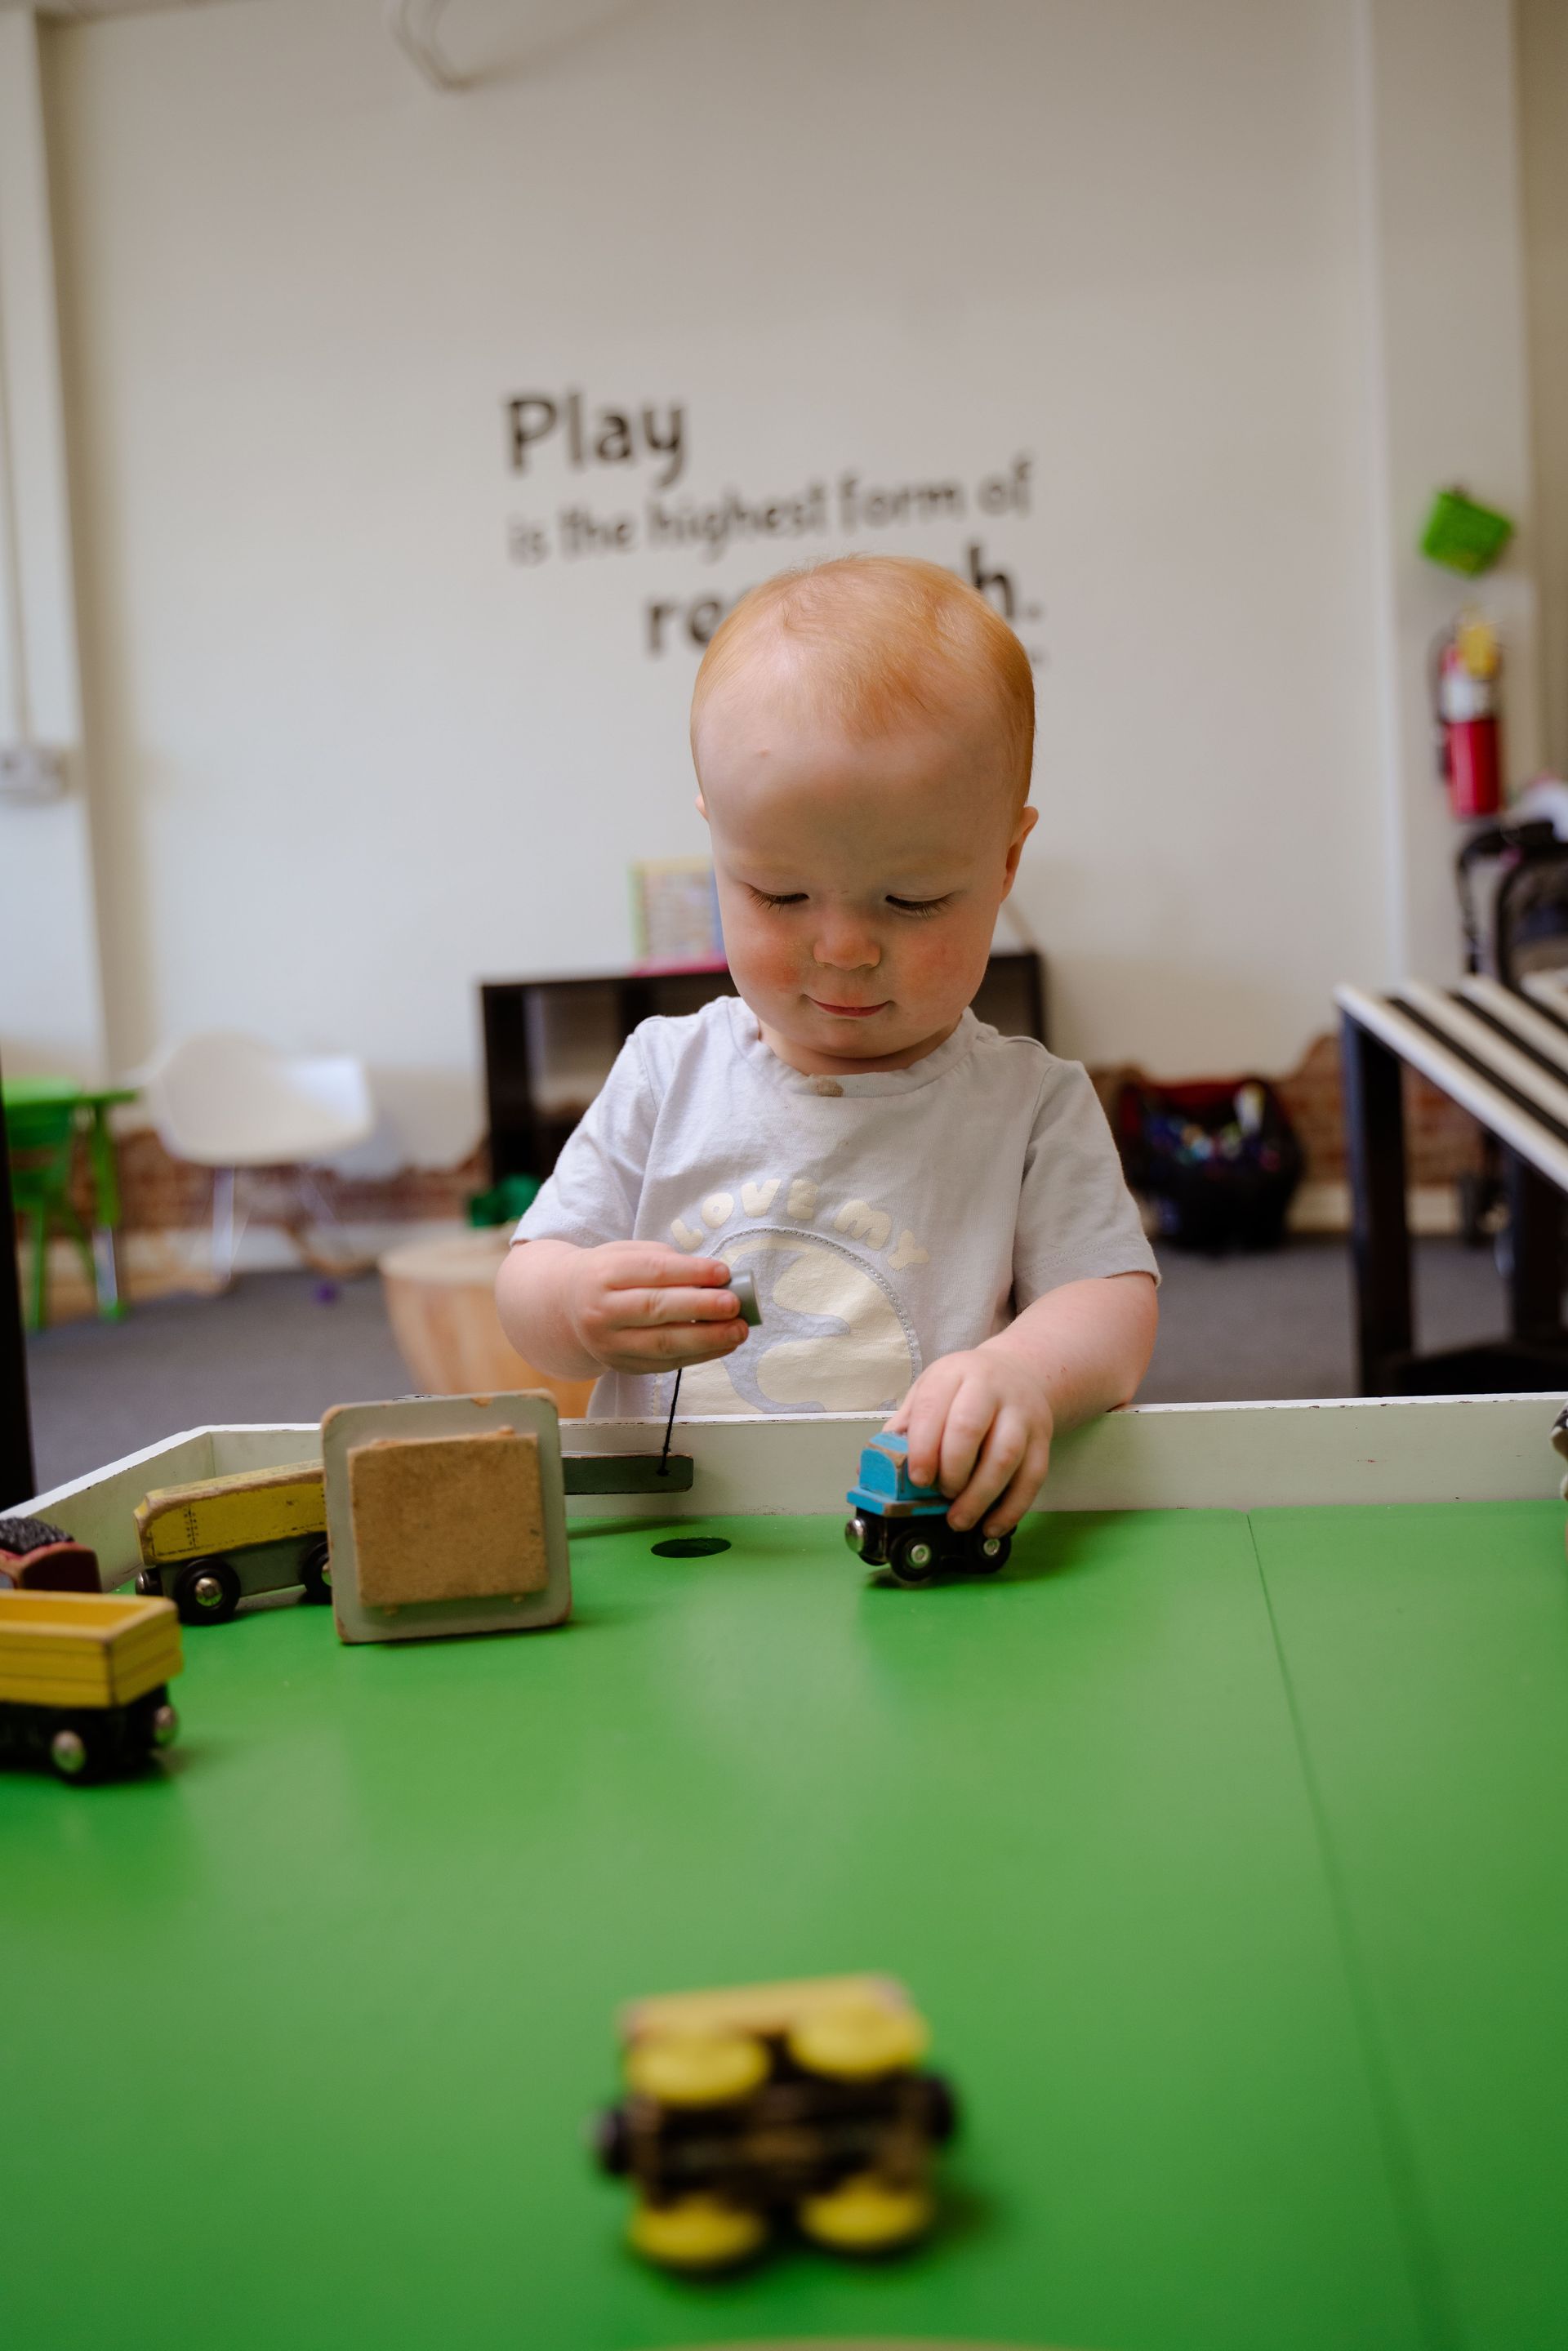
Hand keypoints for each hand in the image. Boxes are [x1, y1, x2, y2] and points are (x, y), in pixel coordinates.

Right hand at [566, 1243, 747, 1375]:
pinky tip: (724, 1345)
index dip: (691, 1272)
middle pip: (656, 1309)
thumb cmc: (609, 1274)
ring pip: (662, 1344)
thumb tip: (715, 1281)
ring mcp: (610, 1344)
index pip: (652, 1271)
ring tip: (738, 1330)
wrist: (566, 1307)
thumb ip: (667, 1263)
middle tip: (734, 1304)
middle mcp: (602, 1311)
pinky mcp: (623, 1366)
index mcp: (603, 1274)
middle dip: (700, 1308)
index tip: (723, 1273)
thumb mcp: (628, 1255)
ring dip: (707, 1339)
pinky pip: (666, 1364)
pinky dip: (699, 1355)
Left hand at [885, 1348, 1052, 1535]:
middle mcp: (991, 1389)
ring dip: (979, 1496)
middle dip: (951, 1470)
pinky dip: (1011, 1508)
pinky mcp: (1043, 1438)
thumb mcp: (930, 1392)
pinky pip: (1033, 1477)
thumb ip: (905, 1427)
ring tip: (960, 1519)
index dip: (923, 1448)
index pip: (935, 1408)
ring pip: (1004, 1456)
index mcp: (954, 1374)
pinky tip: (991, 1526)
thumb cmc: (964, 1390)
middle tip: (941, 1495)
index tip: (917, 1479)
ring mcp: (1021, 1413)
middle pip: (969, 1429)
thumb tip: (873, 1470)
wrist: (1019, 1373)